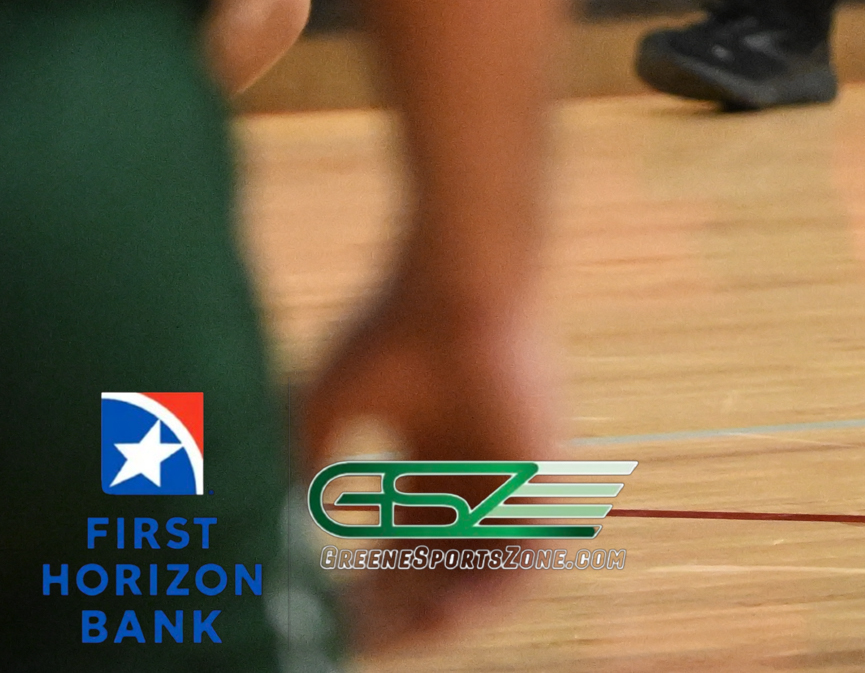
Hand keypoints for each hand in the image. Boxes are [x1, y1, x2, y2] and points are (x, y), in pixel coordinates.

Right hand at [297, 266, 557, 650]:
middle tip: (350, 637)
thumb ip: (297, 468)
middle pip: (437, 566)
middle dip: (395, 610)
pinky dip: (492, 593)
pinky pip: (528, 555)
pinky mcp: (545, 474)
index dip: (365, 589)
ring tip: (397, 634)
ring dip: (441, 611)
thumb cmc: (390, 329)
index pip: (402, 545)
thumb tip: (261, 530)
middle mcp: (475, 471)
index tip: (325, 620)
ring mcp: (512, 475)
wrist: (459, 284)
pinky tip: (445, 612)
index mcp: (432, 456)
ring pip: (482, 569)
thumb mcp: (322, 409)